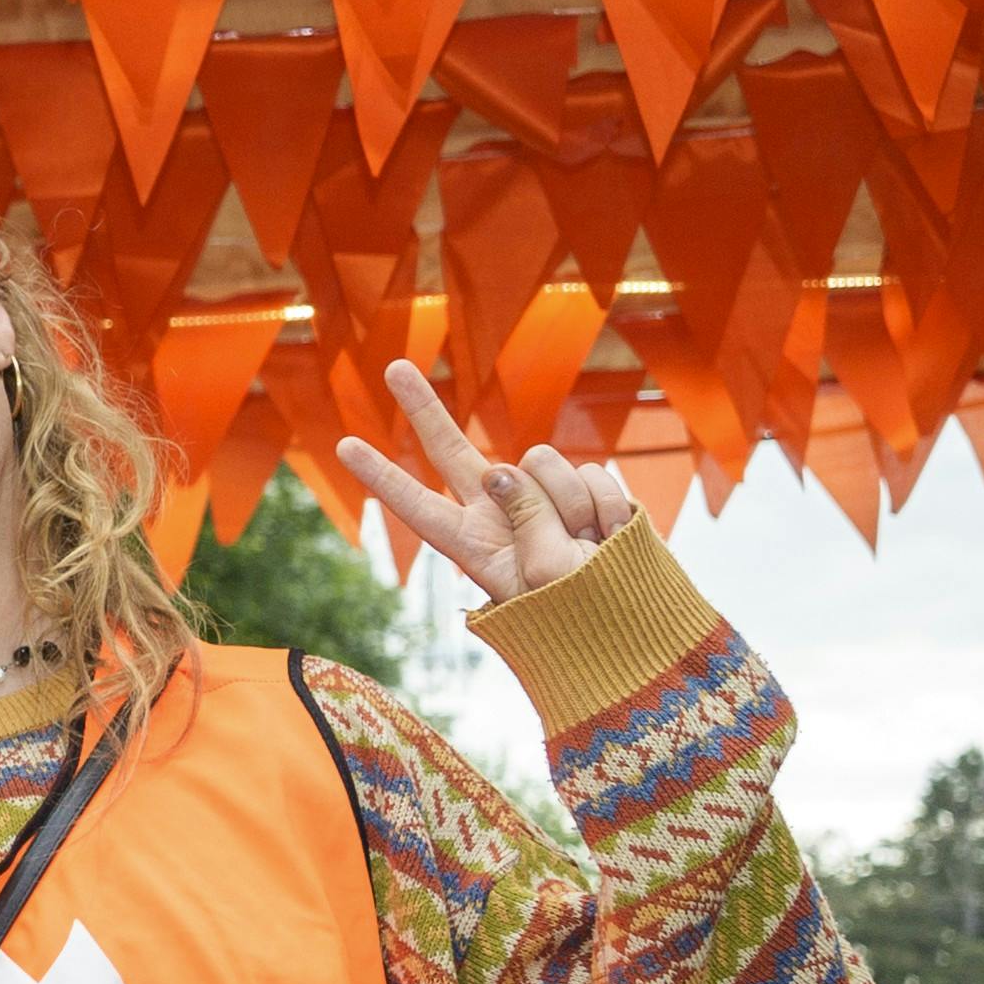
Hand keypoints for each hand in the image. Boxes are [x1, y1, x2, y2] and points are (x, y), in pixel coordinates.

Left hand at [339, 363, 633, 602]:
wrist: (640, 617)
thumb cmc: (585, 609)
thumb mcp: (545, 573)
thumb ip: (523, 514)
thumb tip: (502, 468)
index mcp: (473, 545)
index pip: (418, 505)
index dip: (382, 476)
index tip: (343, 446)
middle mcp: (497, 514)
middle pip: (452, 451)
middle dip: (423, 408)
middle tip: (392, 366)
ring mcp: (539, 497)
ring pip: (537, 462)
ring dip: (569, 503)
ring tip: (586, 546)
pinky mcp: (583, 488)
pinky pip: (589, 472)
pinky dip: (605, 504)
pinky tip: (610, 535)